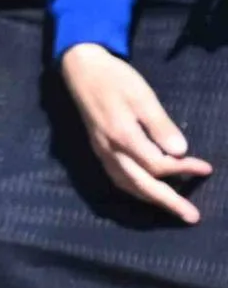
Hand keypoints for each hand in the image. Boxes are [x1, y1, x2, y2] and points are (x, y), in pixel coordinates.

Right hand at [61, 43, 206, 222]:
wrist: (82, 70)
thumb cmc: (116, 80)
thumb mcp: (143, 97)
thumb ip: (160, 125)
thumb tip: (179, 151)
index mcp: (122, 136)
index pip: (157, 164)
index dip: (183, 168)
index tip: (206, 168)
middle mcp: (110, 150)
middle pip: (141, 184)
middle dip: (168, 202)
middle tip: (192, 216)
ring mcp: (101, 152)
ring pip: (127, 185)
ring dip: (151, 199)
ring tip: (172, 207)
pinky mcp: (98, 150)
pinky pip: (117, 178)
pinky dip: (134, 189)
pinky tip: (146, 190)